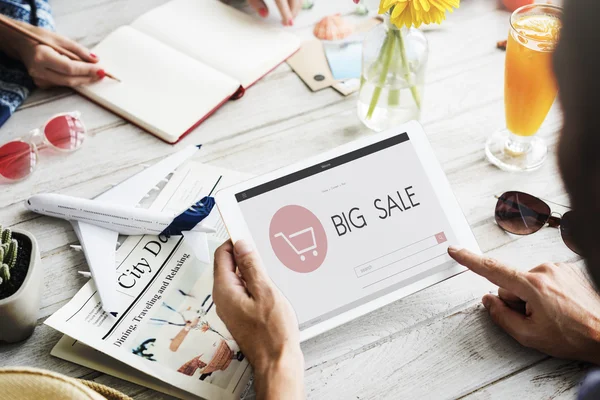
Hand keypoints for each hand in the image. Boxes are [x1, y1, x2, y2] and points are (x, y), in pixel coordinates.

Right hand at [0, 20, 103, 87]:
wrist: (22, 44)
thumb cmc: (40, 38)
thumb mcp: (60, 39)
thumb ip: (78, 50)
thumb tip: (96, 60)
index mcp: (42, 57)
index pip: (69, 68)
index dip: (87, 70)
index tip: (102, 70)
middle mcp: (39, 71)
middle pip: (69, 80)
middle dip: (88, 78)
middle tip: (102, 75)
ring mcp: (39, 79)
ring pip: (67, 83)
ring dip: (83, 79)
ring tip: (95, 73)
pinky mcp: (42, 84)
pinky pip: (62, 83)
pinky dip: (73, 79)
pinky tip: (81, 74)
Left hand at [213, 240, 304, 398]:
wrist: (277, 362)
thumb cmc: (272, 334)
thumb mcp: (266, 292)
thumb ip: (252, 266)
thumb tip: (242, 246)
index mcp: (225, 290)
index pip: (222, 255)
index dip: (235, 241)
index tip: (246, 232)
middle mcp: (224, 299)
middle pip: (228, 265)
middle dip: (244, 255)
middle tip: (262, 251)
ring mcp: (231, 308)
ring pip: (237, 278)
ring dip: (251, 270)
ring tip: (269, 270)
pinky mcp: (241, 314)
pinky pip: (243, 290)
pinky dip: (254, 283)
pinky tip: (269, 286)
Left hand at [248, 0, 300, 25]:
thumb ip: (255, 2)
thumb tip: (264, 14)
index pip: (281, 1)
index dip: (286, 13)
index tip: (288, 23)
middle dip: (293, 12)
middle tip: (287, 22)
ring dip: (296, 8)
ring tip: (290, 15)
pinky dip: (297, 1)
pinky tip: (292, 6)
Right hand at [448, 246, 599, 363]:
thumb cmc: (575, 337)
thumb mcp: (530, 336)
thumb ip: (501, 316)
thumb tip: (489, 301)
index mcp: (533, 285)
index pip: (492, 269)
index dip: (470, 260)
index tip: (455, 251)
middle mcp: (545, 270)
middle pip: (511, 283)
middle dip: (516, 300)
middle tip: (536, 318)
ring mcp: (559, 269)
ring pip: (528, 282)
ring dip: (533, 297)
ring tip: (553, 314)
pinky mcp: (569, 270)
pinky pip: (544, 279)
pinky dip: (547, 293)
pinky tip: (561, 307)